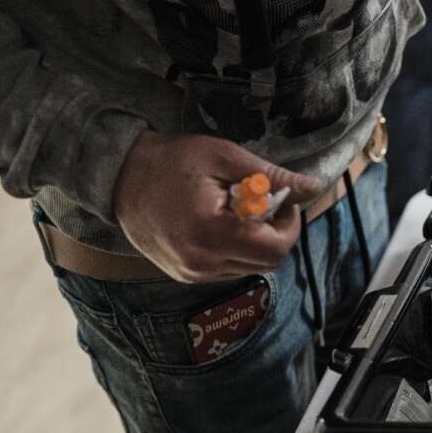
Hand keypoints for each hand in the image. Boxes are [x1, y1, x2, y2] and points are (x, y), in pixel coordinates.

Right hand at [114, 132, 323, 282]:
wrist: (116, 177)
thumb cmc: (171, 160)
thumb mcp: (224, 157)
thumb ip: (271, 176)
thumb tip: (314, 188)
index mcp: (211, 232)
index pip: (276, 248)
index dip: (289, 225)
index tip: (282, 200)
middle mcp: (201, 262)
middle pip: (268, 262)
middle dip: (276, 233)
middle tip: (264, 204)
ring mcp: (191, 273)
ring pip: (250, 268)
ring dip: (256, 242)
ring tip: (237, 211)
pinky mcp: (184, 275)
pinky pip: (229, 270)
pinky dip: (236, 249)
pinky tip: (220, 224)